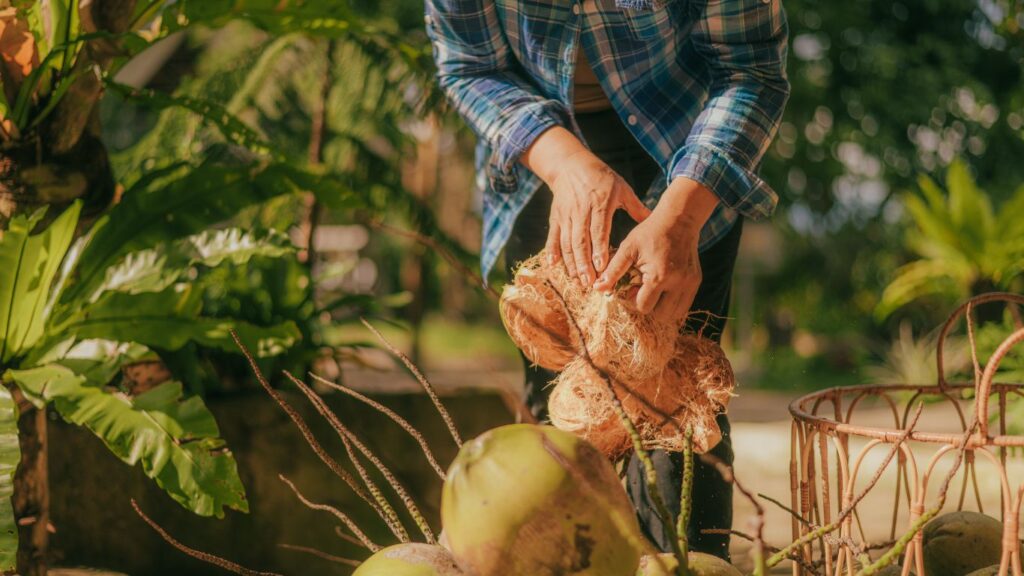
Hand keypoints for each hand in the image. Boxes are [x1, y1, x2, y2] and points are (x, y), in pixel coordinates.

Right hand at [521, 126, 649, 284]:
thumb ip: (636, 207)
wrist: (571, 165)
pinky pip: (553, 236)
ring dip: (571, 263)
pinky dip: (551, 251)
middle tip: (589, 282)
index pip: (598, 230)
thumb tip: (653, 220)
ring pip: (567, 242)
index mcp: (599, 204)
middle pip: (580, 241)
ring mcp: (566, 215)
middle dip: (584, 263)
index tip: (601, 267)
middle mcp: (580, 211)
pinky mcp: (556, 217)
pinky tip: (552, 265)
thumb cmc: (601, 177)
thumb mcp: (621, 188)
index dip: (598, 249)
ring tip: (577, 280)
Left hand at [593, 178, 719, 324]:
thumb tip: (597, 288)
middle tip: (643, 290)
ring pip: (676, 314)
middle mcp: (677, 283)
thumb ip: (613, 270)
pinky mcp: (696, 281)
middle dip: (649, 306)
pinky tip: (665, 287)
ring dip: (663, 307)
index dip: (634, 300)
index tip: (632, 286)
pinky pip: (685, 304)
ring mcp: (690, 283)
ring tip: (654, 290)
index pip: (644, 306)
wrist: (679, 219)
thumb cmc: (650, 232)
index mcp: (659, 276)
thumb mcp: (628, 248)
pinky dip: (673, 302)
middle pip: (661, 315)